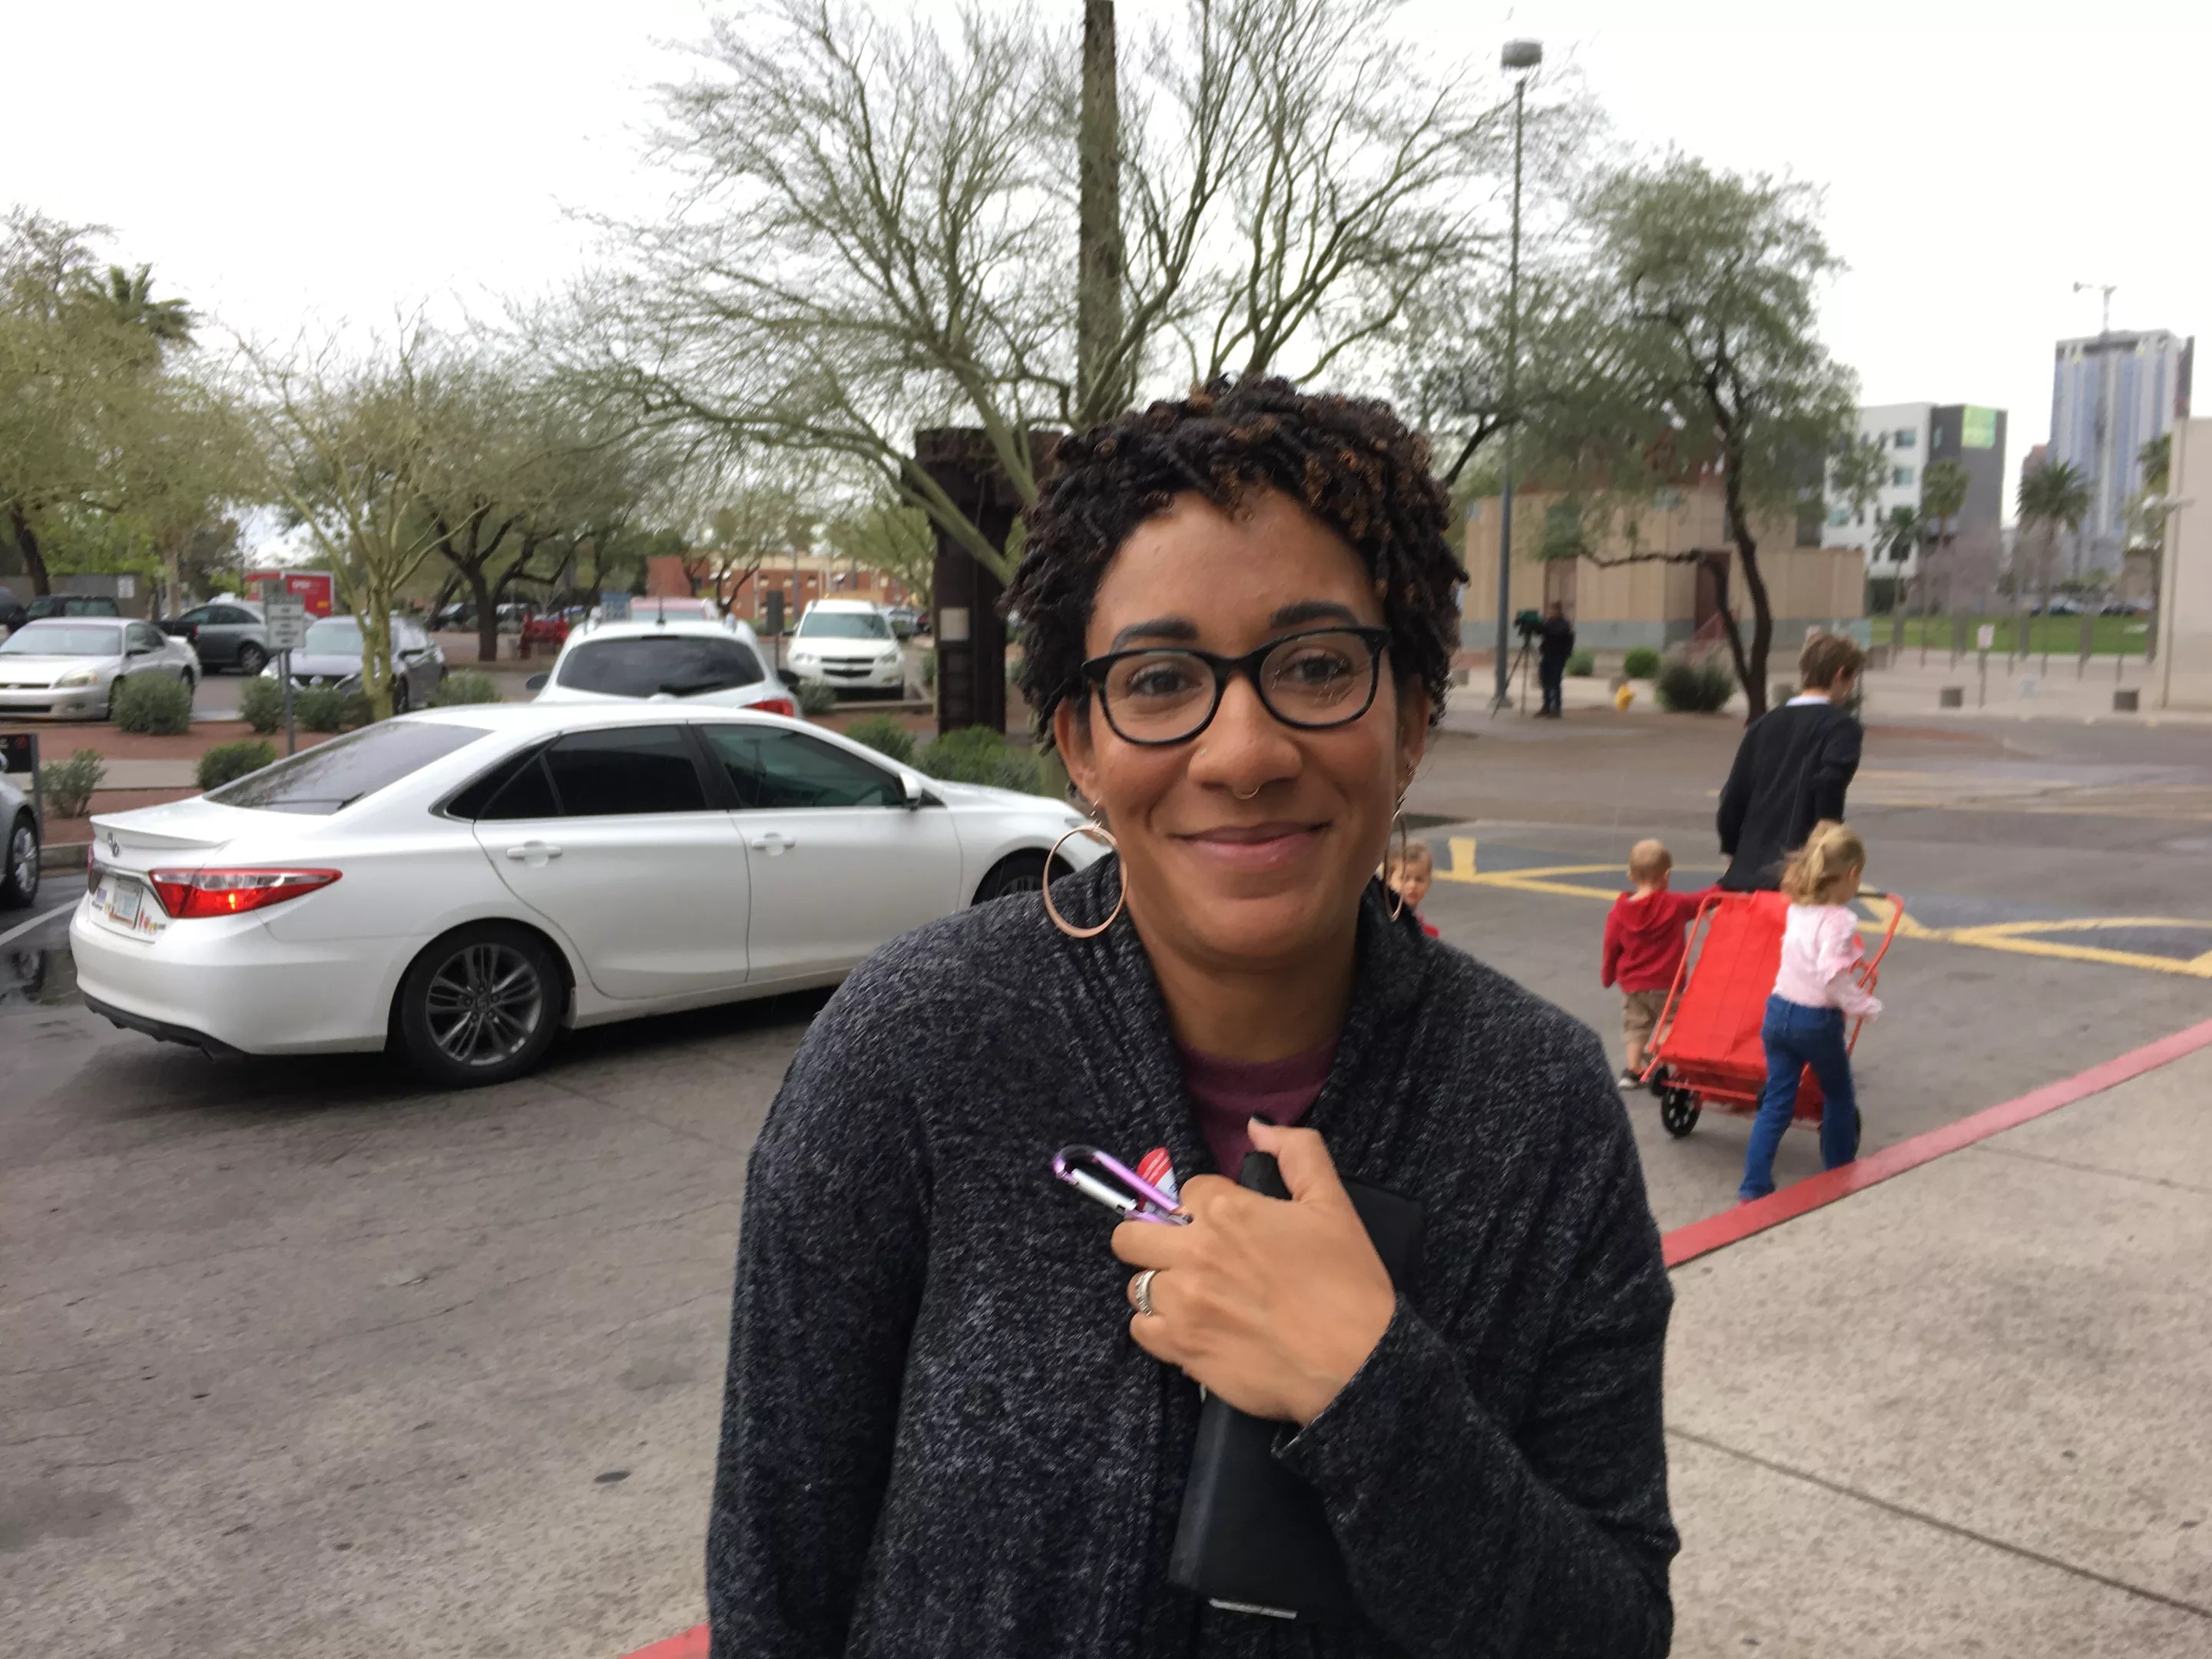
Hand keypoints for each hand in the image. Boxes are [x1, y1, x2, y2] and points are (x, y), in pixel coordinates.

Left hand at [1111, 1121, 1396, 1425]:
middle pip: (1130, 1236)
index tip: (1227, 1226)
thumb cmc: (1349, 1285)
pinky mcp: (1182, 1348)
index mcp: (1227, 1212)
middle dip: (1152, 1239)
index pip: (1187, 1192)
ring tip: (1195, 1297)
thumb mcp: (1334, 1204)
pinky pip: (1141, 1329)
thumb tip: (1257, 1127)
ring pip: (1135, 1284)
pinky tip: (1191, 1328)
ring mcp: (1183, 1304)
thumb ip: (1298, 1152)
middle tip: (1185, 1254)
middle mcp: (1194, 1254)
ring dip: (1160, 1286)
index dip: (1206, 1205)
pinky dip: (1159, 1328)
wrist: (1359, 1366)